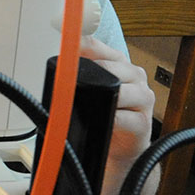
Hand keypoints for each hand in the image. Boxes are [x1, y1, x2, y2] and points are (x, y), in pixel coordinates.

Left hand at [79, 35, 156, 194]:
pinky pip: (124, 117)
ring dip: (102, 95)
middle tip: (69, 81)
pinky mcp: (143, 124)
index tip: (63, 41)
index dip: (79, 43)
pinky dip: (111, 118)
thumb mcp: (86, 93)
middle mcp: (133, 77)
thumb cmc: (101, 118)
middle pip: (111, 66)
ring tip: (87, 102)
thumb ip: (73, 77)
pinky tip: (103, 119)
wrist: (120, 153)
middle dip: (90, 73)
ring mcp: (142, 99)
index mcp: (118, 65)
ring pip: (122, 90)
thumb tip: (51, 65)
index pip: (97, 46)